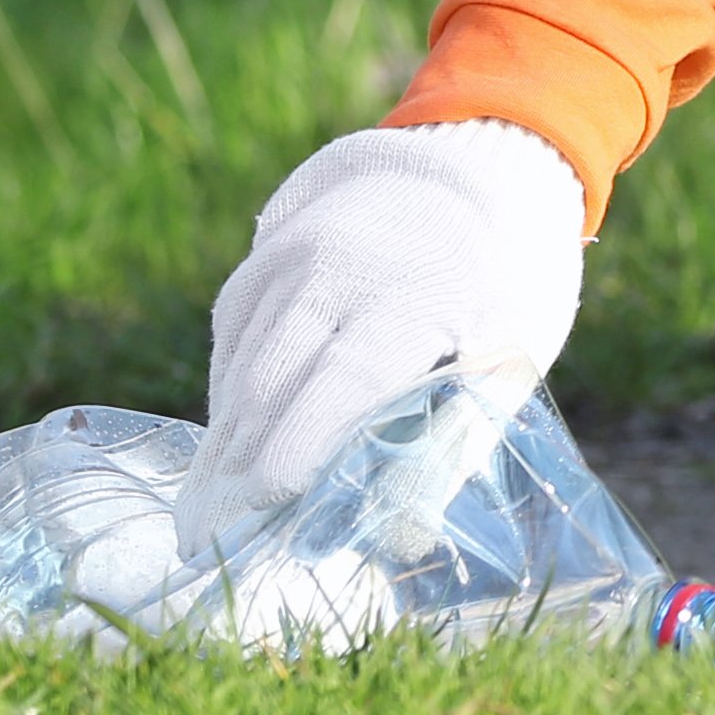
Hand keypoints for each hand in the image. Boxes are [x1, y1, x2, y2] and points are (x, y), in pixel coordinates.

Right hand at [196, 119, 588, 519]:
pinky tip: (225, 455)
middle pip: (272, 380)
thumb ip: (453, 445)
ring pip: (241, 365)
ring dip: (225, 443)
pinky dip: (230, 400)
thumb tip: (400, 538)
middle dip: (243, 468)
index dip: (301, 442)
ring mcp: (288, 259)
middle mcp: (335, 268)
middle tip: (218, 545)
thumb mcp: (508, 358)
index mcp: (412, 292)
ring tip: (207, 519)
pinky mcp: (260, 264)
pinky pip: (234, 342)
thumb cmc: (504, 281)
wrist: (470, 169)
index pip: (344, 376)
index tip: (268, 505)